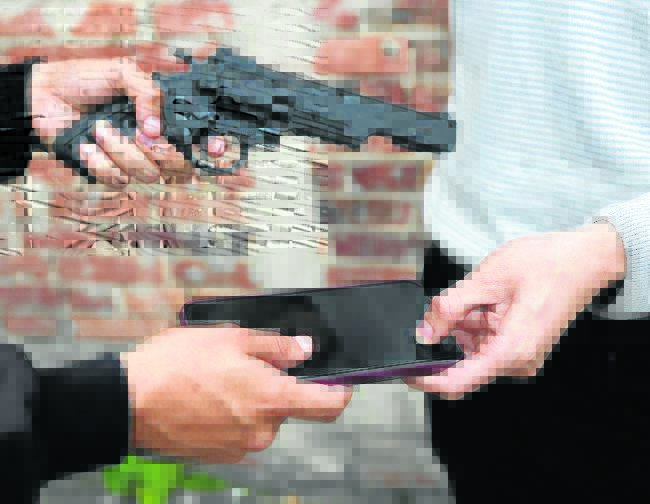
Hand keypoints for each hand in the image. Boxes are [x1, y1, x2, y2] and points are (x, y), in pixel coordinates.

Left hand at [28, 56, 227, 188]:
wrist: (43, 96)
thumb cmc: (85, 80)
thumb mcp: (123, 72)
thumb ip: (149, 92)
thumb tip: (157, 129)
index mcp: (166, 119)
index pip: (201, 141)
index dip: (214, 149)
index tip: (216, 148)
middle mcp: (156, 145)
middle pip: (182, 167)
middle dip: (162, 152)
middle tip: (140, 132)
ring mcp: (135, 163)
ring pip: (149, 175)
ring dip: (121, 151)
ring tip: (98, 128)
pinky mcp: (111, 175)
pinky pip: (118, 181)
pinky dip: (99, 162)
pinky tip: (86, 145)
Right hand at [120, 324, 352, 463]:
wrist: (128, 402)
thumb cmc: (175, 366)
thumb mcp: (231, 338)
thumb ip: (276, 347)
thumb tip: (303, 350)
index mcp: (271, 399)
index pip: (328, 405)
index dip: (340, 392)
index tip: (341, 382)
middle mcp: (262, 430)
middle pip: (288, 407)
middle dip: (275, 386)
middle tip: (245, 364)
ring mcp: (240, 446)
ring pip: (262, 417)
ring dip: (251, 399)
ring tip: (218, 379)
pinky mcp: (221, 454)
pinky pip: (241, 430)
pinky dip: (234, 414)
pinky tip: (208, 397)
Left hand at [404, 223, 625, 399]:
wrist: (584, 259)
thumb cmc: (547, 264)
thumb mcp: (488, 278)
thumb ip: (450, 306)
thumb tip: (424, 330)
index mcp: (510, 350)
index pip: (457, 381)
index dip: (426, 378)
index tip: (405, 368)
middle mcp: (517, 361)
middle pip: (462, 364)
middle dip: (443, 340)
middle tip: (438, 311)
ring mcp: (520, 356)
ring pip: (471, 353)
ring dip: (459, 329)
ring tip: (472, 297)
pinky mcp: (520, 347)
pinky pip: (485, 344)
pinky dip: (473, 326)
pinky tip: (479, 302)